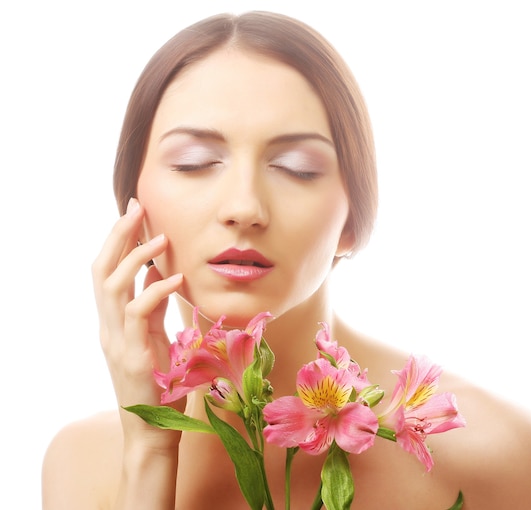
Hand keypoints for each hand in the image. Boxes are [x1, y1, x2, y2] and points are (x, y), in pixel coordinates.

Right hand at [92, 197, 183, 449]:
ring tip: (160, 237)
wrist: (153, 430)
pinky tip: (174, 277)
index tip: (133, 212)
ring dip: (135, 258)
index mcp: (113, 321)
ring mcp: (117, 341)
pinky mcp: (132, 356)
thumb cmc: (159, 384)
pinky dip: (155, 292)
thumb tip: (160, 274)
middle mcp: (108, 327)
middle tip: (136, 207)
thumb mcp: (156, 337)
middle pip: (102, 271)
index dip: (117, 240)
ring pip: (112, 287)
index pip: (107, 271)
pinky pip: (139, 314)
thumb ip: (155, 307)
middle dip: (117, 236)